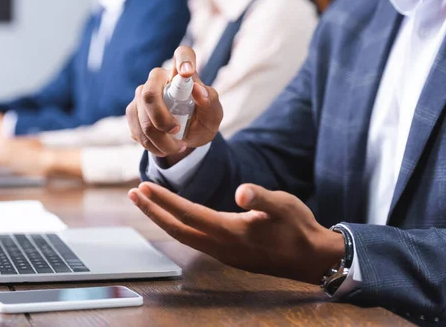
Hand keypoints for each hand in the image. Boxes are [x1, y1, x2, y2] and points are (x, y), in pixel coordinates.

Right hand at [126, 46, 222, 164]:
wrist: (186, 138)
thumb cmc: (202, 121)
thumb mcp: (213, 116)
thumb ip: (210, 101)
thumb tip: (198, 90)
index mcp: (182, 73)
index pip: (183, 53)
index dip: (184, 60)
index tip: (188, 73)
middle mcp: (159, 79)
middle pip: (149, 92)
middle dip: (161, 119)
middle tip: (176, 131)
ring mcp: (142, 94)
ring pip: (142, 117)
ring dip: (159, 139)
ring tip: (177, 147)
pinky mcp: (133, 111)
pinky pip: (136, 130)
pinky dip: (151, 145)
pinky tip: (163, 147)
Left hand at [128, 182, 344, 283]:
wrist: (312, 258)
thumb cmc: (299, 228)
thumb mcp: (284, 205)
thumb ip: (261, 197)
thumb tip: (241, 191)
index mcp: (231, 232)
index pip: (188, 214)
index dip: (164, 200)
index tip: (144, 187)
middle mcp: (221, 246)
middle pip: (177, 228)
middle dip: (153, 211)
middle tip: (133, 194)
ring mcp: (223, 253)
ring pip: (183, 236)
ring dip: (163, 219)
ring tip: (147, 203)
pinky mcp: (227, 254)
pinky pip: (194, 240)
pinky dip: (178, 226)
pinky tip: (175, 217)